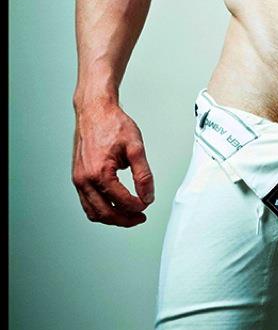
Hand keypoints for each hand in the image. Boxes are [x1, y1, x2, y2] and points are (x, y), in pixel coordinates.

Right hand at [72, 101, 154, 226]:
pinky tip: (114, 204)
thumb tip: (147, 195)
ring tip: (129, 215)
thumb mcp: (135, 147)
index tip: (147, 204)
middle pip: (105, 212)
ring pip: (93, 212)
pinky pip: (87, 202)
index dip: (137, 206)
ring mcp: (78, 179)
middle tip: (140, 217)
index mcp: (99, 172)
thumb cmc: (112, 124)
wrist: (95, 110)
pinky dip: (101, 209)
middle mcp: (84, 179)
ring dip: (112, 217)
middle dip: (125, 219)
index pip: (121, 201)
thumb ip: (143, 174)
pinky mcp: (77, 177)